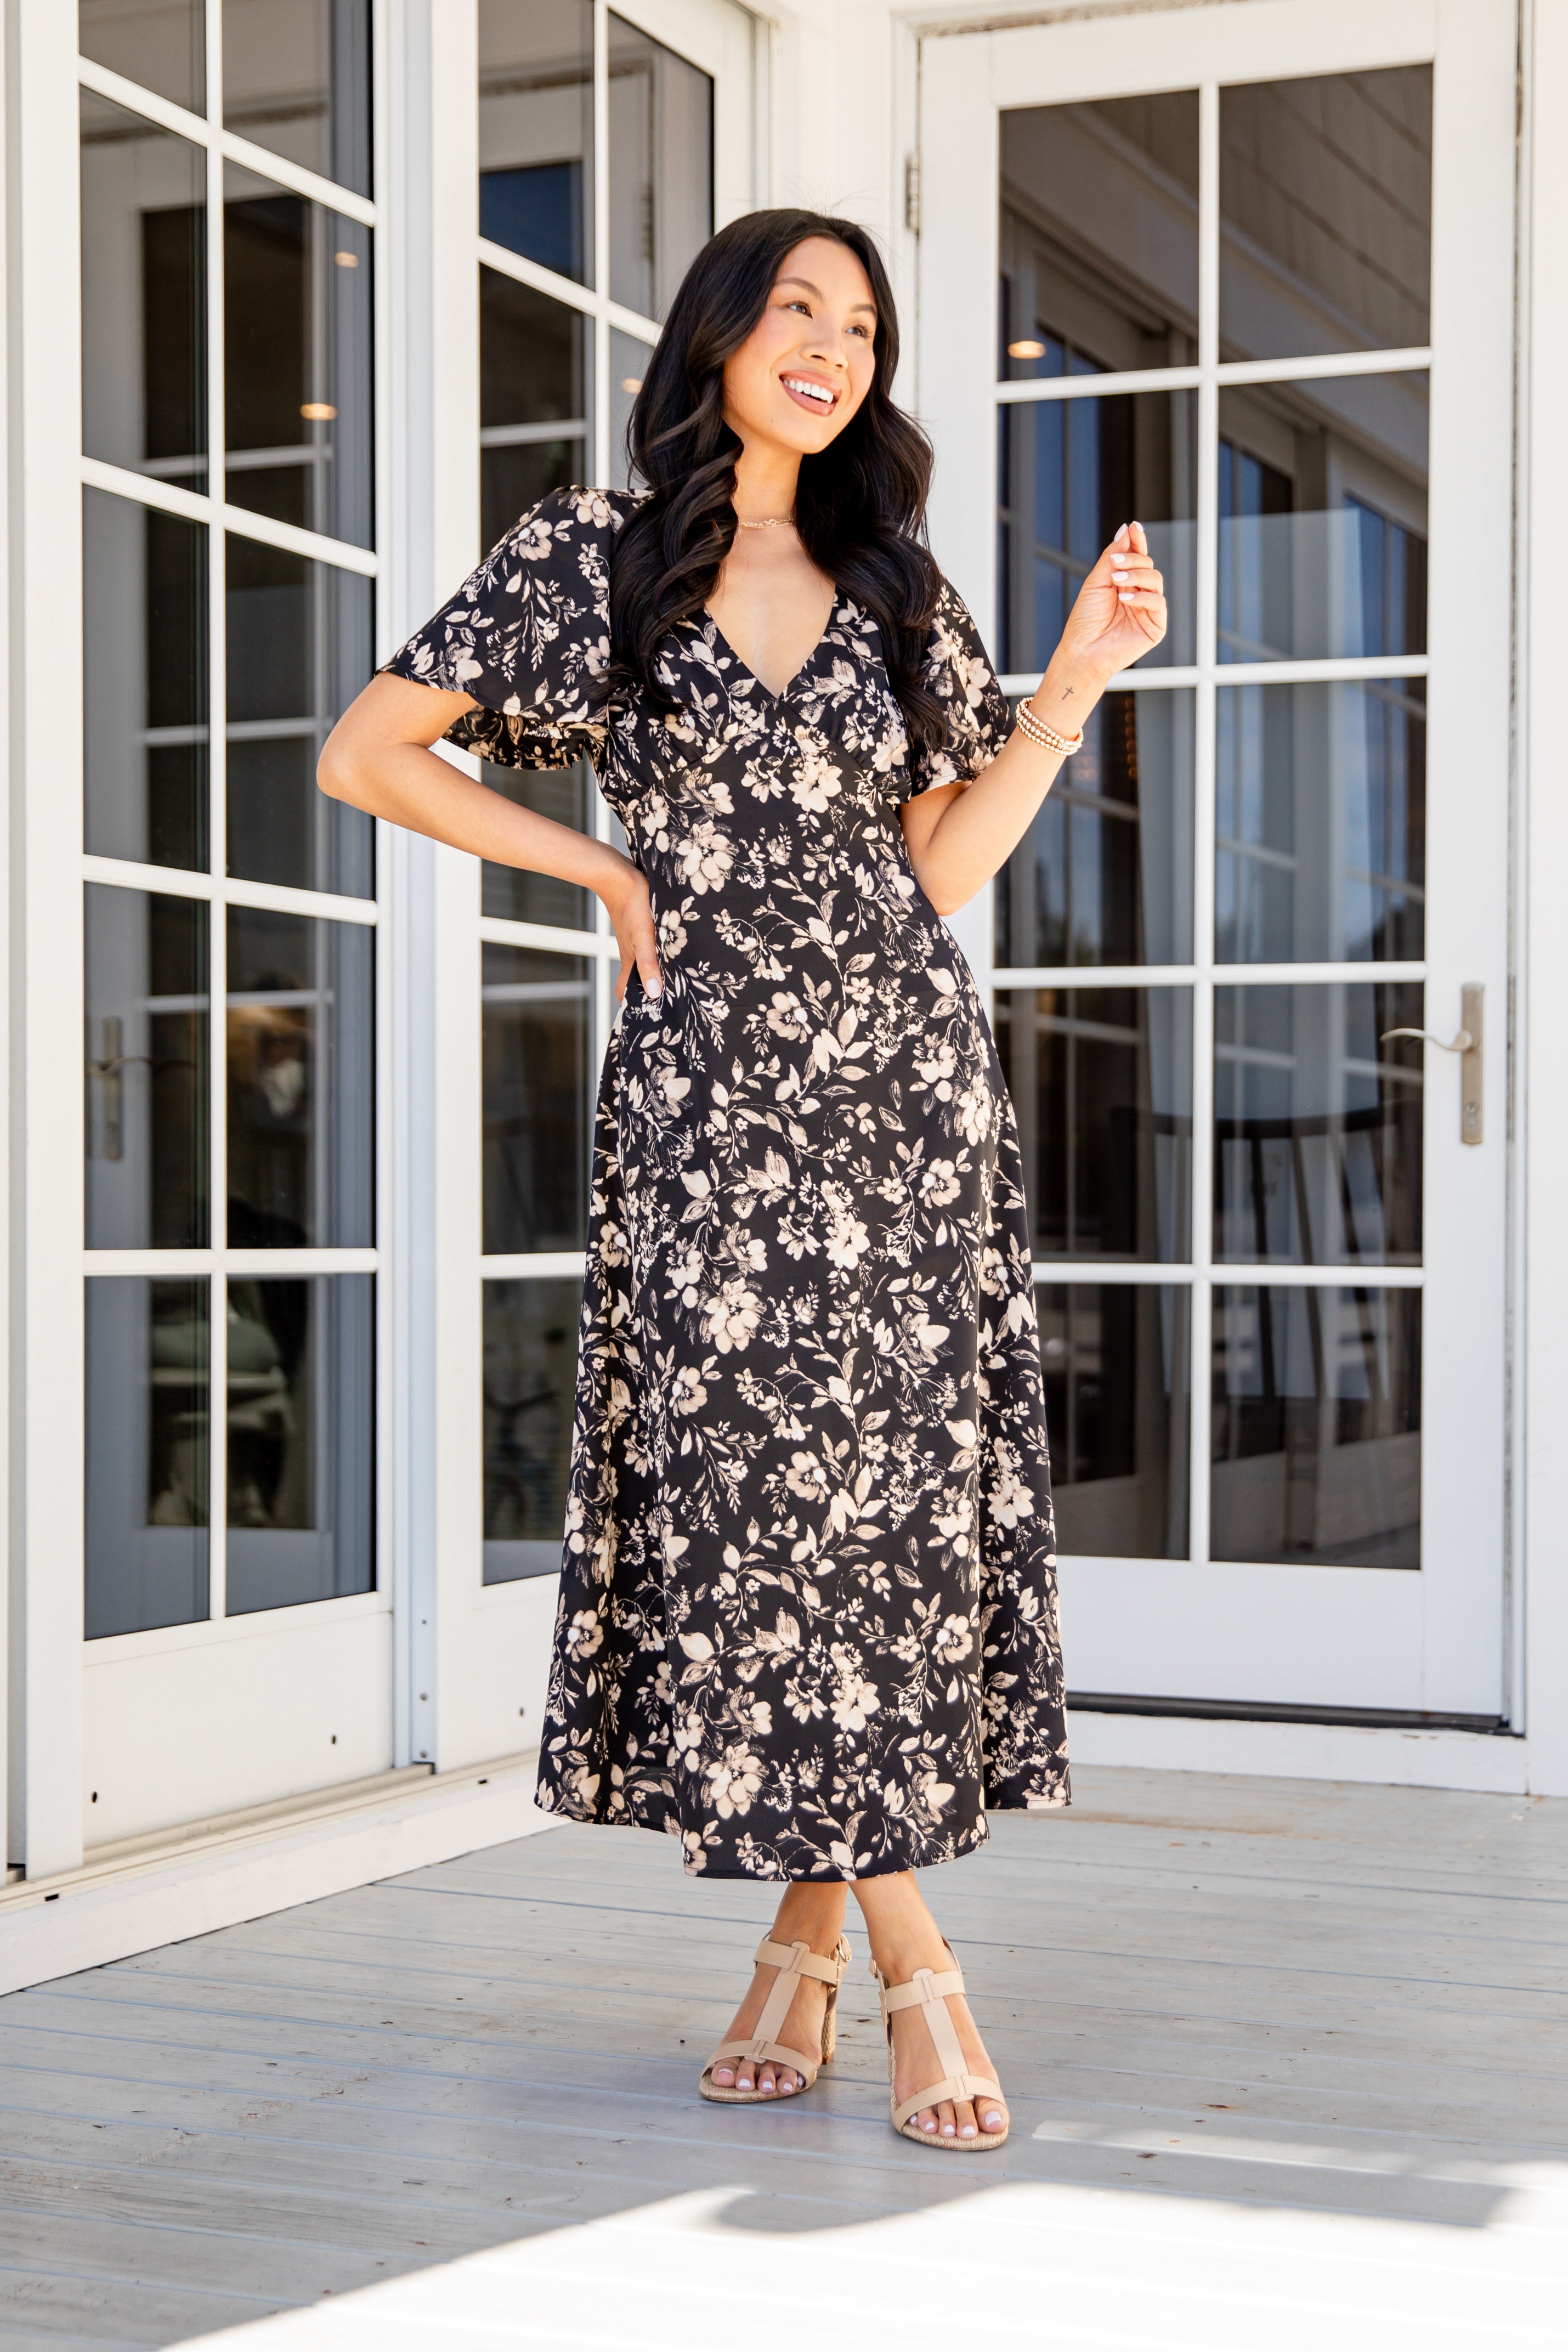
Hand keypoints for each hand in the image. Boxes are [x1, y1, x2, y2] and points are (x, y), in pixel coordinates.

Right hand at [600, 862, 661, 1003]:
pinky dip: (660, 953)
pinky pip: (650, 946)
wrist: (617, 873)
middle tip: (674, 1000)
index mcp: (629, 960)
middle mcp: (631, 953)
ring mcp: (635, 940)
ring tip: (681, 979)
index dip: (633, 1006)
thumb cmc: (631, 903)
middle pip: (638, 979)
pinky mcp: (640, 926)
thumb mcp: (644, 936)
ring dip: (659, 971)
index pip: (625, 992)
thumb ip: (648, 963)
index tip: (651, 1017)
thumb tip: (653, 993)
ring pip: (645, 962)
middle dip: (651, 991)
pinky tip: (675, 949)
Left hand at [1055, 522, 1167, 685]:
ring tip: (1116, 582)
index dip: (1137, 540)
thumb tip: (1126, 530)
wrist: (1082, 651)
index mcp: (1124, 582)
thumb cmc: (1085, 620)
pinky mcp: (1155, 625)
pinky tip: (1125, 599)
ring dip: (1137, 575)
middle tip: (1114, 565)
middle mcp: (1138, 593)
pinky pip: (1158, 602)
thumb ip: (1112, 557)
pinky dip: (1142, 597)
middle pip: (1147, 564)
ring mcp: (1148, 608)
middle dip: (1132, 560)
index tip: (1134, 526)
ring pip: (1155, 579)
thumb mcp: (1096, 582)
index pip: (1137, 556)